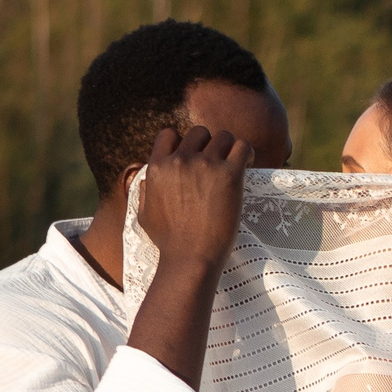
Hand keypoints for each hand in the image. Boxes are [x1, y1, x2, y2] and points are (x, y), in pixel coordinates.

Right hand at [136, 125, 252, 272]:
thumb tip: (148, 179)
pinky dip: (246, 152)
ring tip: (234, 162)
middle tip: (216, 162)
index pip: (169, 134)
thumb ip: (145, 192)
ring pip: (222, 136)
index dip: (182, 142)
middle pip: (199, 132)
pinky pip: (242, 146)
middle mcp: (180, 160)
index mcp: (158, 167)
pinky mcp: (229, 175)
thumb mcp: (144, 215)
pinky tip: (247, 163)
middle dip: (208, 144)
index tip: (193, 155)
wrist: (190, 259)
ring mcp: (205, 165)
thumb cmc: (168, 243)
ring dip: (228, 148)